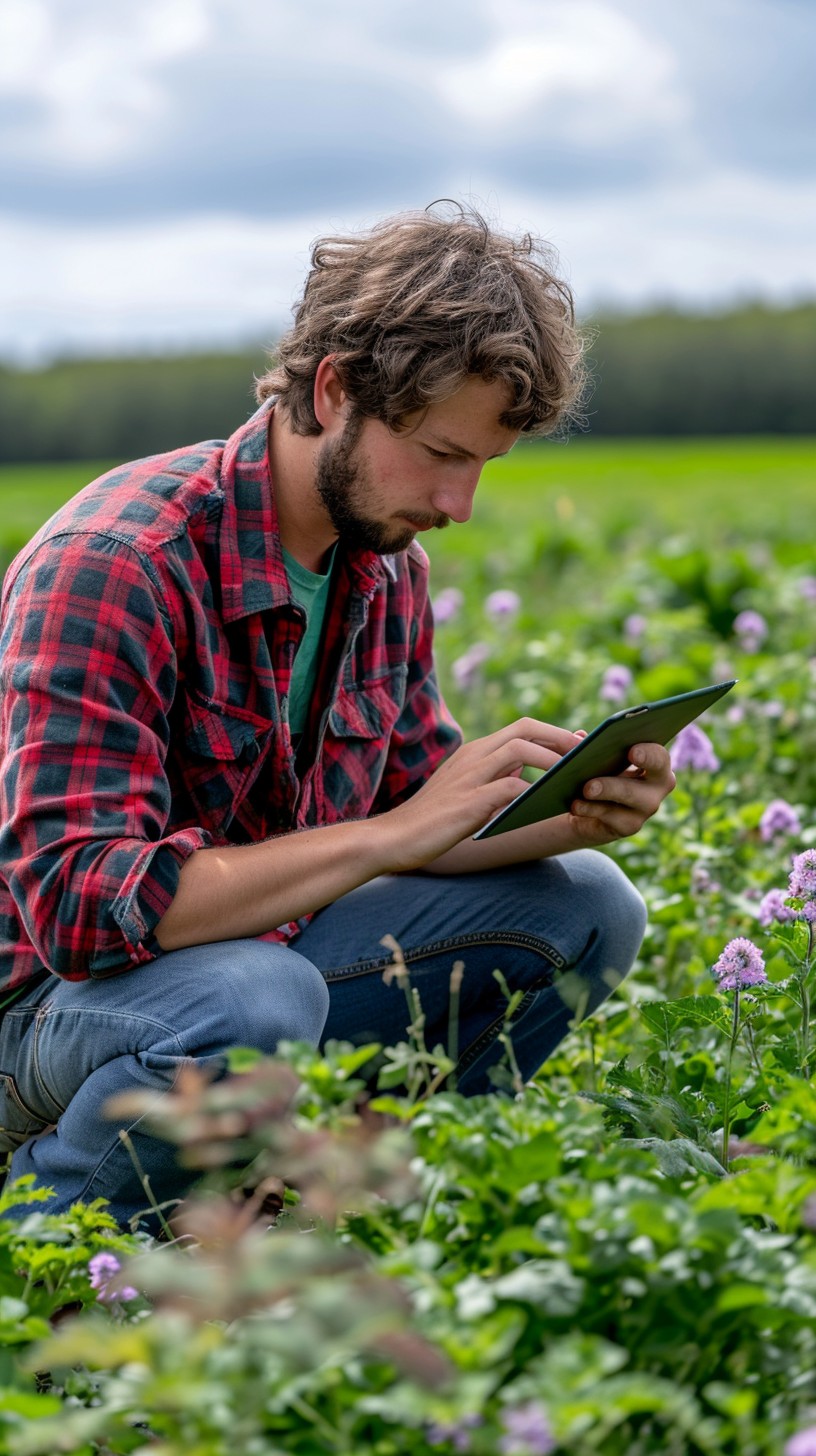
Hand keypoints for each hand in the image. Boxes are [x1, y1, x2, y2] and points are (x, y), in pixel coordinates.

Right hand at [381, 717, 582, 871]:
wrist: (394, 838)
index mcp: (474, 752)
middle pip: (525, 728)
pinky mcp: (470, 801)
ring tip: (574, 776)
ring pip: (521, 749)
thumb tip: (525, 771)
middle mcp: (473, 755)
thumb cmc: (432, 819)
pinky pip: (512, 787)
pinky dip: (536, 793)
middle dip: (560, 737)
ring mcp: (470, 776)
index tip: (577, 745)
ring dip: (553, 759)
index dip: (553, 732)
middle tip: (585, 753)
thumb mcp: (465, 790)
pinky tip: (553, 805)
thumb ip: (493, 776)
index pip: (521, 728)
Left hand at [567, 741, 675, 846]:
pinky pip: (612, 817)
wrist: (584, 807)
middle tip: (620, 761)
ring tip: (587, 788)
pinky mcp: (630, 825)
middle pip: (652, 776)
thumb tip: (580, 737)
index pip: (659, 755)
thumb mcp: (591, 755)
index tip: (632, 750)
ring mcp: (647, 807)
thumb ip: (588, 744)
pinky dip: (592, 809)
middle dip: (637, 765)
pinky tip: (576, 805)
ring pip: (630, 796)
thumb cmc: (594, 771)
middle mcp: (658, 784)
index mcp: (654, 760)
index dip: (649, 753)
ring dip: (607, 789)